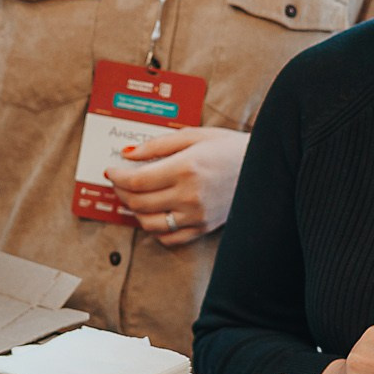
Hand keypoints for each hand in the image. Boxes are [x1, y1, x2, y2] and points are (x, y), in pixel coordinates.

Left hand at [102, 127, 250, 246]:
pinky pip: (168, 237)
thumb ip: (157, 145)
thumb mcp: (193, 135)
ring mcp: (196, 215)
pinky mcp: (203, 228)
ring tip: (133, 197)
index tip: (111, 171)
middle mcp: (190, 196)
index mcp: (186, 168)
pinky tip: (153, 213)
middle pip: (139, 202)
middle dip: (121, 191)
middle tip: (119, 182)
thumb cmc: (228, 147)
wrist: (261, 167)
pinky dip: (154, 228)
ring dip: (134, 211)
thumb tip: (128, 154)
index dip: (117, 177)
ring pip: (148, 223)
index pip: (137, 181)